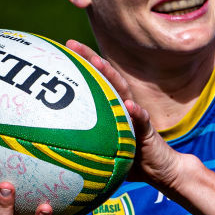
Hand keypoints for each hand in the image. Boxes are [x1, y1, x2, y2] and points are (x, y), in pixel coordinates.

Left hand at [66, 39, 186, 191]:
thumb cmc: (130, 161)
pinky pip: (143, 121)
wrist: (162, 170)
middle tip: (72, 44)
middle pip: (107, 78)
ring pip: (123, 91)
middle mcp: (124, 107)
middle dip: (90, 59)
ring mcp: (137, 117)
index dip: (79, 65)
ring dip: (111, 76)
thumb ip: (84, 148)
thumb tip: (52, 153)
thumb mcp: (103, 153)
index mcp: (112, 110)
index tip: (62, 50)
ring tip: (98, 63)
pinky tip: (130, 105)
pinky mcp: (149, 132)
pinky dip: (137, 112)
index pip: (95, 82)